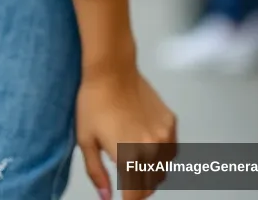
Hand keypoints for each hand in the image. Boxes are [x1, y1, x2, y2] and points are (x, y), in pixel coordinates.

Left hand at [76, 64, 176, 199]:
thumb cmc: (92, 104)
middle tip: (128, 183)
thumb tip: (106, 197)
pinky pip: (171, 149)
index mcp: (130, 158)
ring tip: (136, 163)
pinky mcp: (171, 123)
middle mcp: (153, 151)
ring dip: (151, 173)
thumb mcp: (85, 139)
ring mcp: (165, 136)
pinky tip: (147, 146)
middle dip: (140, 189)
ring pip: (164, 168)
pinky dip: (162, 155)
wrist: (111, 70)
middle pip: (152, 183)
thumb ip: (96, 172)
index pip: (136, 195)